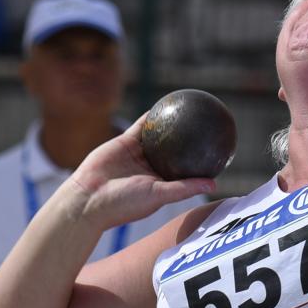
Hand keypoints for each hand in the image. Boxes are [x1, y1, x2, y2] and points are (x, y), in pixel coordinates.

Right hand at [67, 114, 214, 231]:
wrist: (87, 199)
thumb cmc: (124, 203)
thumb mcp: (159, 195)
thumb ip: (184, 188)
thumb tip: (214, 184)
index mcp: (163, 184)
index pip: (187, 171)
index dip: (202, 162)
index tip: (220, 153)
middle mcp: (152, 169)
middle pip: (176, 152)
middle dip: (191, 141)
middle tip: (210, 127)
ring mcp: (138, 155)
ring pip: (160, 136)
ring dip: (173, 123)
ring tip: (191, 110)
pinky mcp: (124, 142)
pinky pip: (141, 126)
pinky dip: (152, 115)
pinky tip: (166, 104)